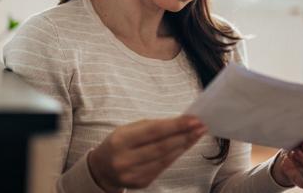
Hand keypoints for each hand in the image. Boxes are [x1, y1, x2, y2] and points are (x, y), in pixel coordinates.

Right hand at [88, 115, 207, 191]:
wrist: (101, 169)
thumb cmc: (119, 143)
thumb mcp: (128, 129)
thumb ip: (152, 126)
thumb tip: (180, 123)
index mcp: (120, 140)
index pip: (154, 131)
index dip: (176, 126)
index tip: (193, 119)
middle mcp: (125, 160)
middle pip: (162, 147)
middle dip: (184, 135)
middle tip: (201, 126)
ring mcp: (133, 174)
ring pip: (165, 159)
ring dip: (184, 146)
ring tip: (197, 135)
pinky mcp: (140, 183)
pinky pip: (162, 168)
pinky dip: (175, 156)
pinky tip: (184, 147)